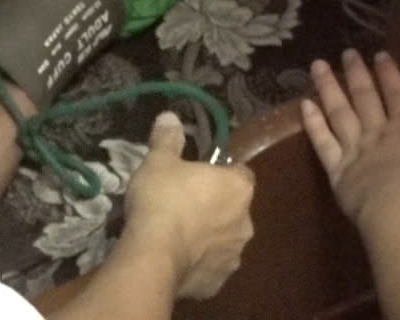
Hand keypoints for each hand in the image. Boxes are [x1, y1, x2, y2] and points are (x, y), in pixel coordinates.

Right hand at [119, 111, 255, 299]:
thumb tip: (170, 117)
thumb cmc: (163, 199)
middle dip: (215, 207)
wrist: (154, 255)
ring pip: (224, 240)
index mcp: (239, 188)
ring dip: (209, 237)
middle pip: (234, 209)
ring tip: (178, 235)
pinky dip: (198, 263)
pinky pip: (210, 267)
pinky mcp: (218, 283)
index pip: (241, 174)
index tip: (200, 175)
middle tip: (185, 204)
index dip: (221, 173)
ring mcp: (233, 256)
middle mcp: (246, 222)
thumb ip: (168, 139)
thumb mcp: (159, 161)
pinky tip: (177, 259)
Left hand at [301, 49, 399, 227]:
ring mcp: (354, 149)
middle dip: (356, 73)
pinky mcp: (336, 169)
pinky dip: (312, 123)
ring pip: (338, 112)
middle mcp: (378, 135)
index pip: (398, 96)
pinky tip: (304, 104)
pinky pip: (321, 142)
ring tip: (317, 66)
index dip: (389, 74)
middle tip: (347, 52)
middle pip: (365, 97)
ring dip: (328, 87)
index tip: (380, 55)